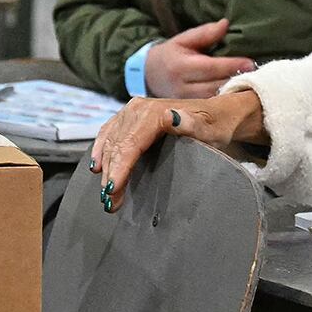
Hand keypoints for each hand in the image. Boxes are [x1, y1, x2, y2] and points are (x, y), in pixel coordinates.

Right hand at [90, 91, 264, 211]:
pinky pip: (108, 133)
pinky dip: (100, 150)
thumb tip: (171, 117)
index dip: (120, 168)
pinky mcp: (128, 116)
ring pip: (110, 142)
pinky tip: (96, 166)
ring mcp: (131, 111)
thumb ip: (192, 125)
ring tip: (106, 195)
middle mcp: (137, 109)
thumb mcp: (210, 129)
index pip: (130, 144)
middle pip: (118, 146)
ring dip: (105, 168)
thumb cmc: (214, 125)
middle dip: (111, 175)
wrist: (214, 114)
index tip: (113, 190)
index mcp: (154, 112)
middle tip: (110, 203)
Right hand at [144, 18, 255, 98]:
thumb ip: (205, 33)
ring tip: (253, 86)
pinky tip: (239, 96)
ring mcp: (184, 102)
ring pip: (214, 100)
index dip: (231, 65)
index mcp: (180, 66)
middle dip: (237, 80)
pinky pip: (211, 108)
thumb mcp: (183, 40)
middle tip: (258, 75)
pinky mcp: (189, 111)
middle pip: (215, 86)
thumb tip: (225, 24)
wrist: (148, 76)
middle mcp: (181, 86)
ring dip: (234, 93)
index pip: (210, 67)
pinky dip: (226, 102)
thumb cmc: (171, 55)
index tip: (250, 62)